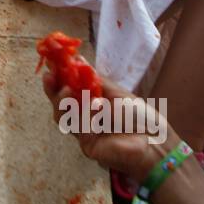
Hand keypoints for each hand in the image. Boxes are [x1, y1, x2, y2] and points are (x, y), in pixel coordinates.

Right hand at [41, 66, 175, 181]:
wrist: (153, 143)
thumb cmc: (140, 116)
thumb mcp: (117, 93)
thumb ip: (96, 79)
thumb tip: (78, 59)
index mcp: (92, 101)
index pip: (70, 87)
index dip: (60, 76)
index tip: (53, 63)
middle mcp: (85, 116)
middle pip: (61, 103)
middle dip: (53, 89)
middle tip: (49, 76)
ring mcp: (84, 131)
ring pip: (63, 115)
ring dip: (61, 101)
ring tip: (66, 90)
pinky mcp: (86, 144)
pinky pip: (78, 126)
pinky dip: (81, 114)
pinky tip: (89, 106)